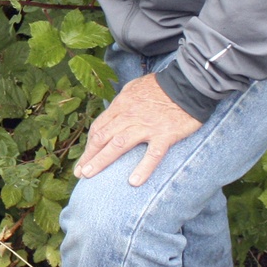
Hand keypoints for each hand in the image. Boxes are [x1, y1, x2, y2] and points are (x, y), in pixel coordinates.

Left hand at [74, 72, 204, 185]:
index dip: (89, 144)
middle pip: (102, 138)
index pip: (99, 127)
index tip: (84, 158)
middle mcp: (129, 116)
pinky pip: (152, 154)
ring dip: (101, 161)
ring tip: (88, 175)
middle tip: (79, 173)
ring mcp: (146, 126)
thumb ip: (122, 103)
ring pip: (118, 145)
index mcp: (121, 106)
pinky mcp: (165, 134)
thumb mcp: (134, 88)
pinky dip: (143, 168)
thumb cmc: (161, 86)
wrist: (187, 84)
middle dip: (88, 156)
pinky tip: (133, 182)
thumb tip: (112, 113)